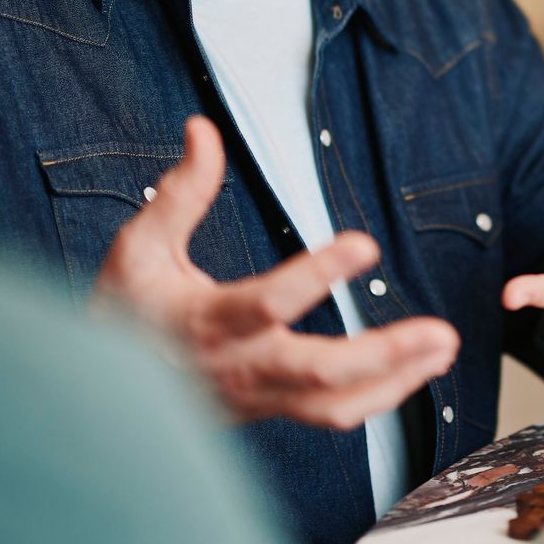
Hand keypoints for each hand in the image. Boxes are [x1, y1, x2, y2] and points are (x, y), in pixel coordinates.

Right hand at [95, 116, 458, 428]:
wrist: (98, 399)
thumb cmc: (123, 311)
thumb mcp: (139, 247)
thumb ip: (180, 192)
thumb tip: (204, 128)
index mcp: (206, 323)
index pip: (269, 303)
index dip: (318, 275)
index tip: (365, 243)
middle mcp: (239, 367)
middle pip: (318, 373)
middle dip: (385, 354)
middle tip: (441, 331)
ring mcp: (258, 397)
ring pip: (334, 404)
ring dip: (396, 380)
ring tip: (444, 349)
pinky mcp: (271, 411)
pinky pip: (331, 415)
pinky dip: (380, 398)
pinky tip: (416, 373)